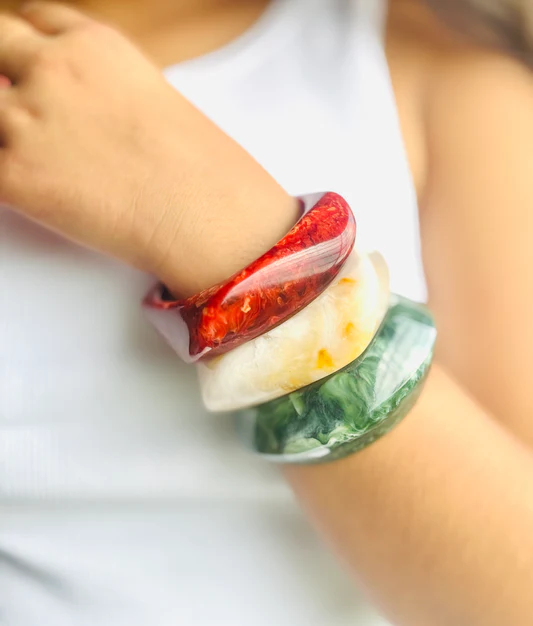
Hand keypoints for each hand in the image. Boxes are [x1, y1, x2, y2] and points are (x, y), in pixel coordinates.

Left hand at [0, 3, 295, 293]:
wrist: (207, 216)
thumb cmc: (200, 170)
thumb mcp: (155, 99)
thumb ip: (104, 90)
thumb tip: (84, 113)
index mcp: (94, 45)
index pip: (34, 22)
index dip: (28, 48)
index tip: (26, 66)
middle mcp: (54, 71)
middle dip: (3, 73)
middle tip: (23, 111)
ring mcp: (27, 122)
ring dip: (6, 131)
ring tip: (43, 159)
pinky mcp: (14, 177)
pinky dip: (6, 177)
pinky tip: (36, 188)